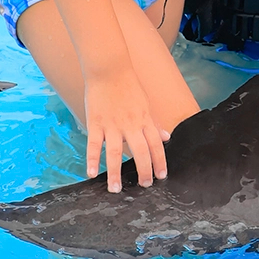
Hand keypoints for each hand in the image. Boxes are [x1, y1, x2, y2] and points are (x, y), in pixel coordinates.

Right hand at [84, 65, 169, 191]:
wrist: (109, 69)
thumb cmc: (128, 86)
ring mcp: (112, 124)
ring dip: (115, 173)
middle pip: (140, 151)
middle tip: (144, 186)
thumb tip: (167, 137)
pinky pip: (94, 144)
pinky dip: (92, 159)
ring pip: (115, 152)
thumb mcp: (146, 104)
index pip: (156, 145)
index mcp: (144, 119)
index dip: (160, 161)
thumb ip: (154, 123)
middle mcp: (130, 124)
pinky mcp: (95, 123)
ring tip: (115, 189)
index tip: (161, 176)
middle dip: (144, 170)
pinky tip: (91, 174)